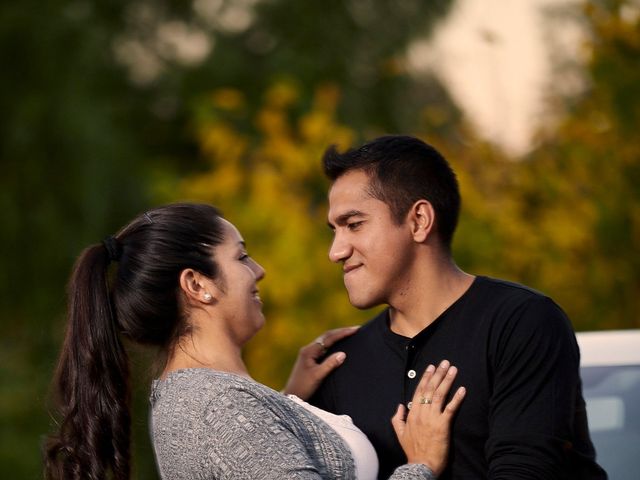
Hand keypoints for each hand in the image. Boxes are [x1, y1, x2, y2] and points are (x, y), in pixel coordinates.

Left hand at [282, 326, 358, 399]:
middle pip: (327, 336)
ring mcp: (308, 354)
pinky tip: (340, 345)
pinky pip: (324, 347)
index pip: (328, 338)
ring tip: (350, 334)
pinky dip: (333, 344)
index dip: (342, 333)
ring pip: (325, 341)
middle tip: (355, 329)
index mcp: (309, 351)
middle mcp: (308, 349)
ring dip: (337, 336)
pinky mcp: (310, 359)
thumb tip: (343, 354)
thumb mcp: (317, 376)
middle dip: (341, 332)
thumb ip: (330, 364)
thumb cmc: (303, 387)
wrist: (291, 396)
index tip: (355, 330)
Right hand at [391, 360, 465, 476]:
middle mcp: (422, 413)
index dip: (425, 378)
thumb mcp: (400, 433)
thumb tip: (400, 405)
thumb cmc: (412, 450)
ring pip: (439, 395)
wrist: (421, 465)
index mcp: (412, 414)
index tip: (431, 367)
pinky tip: (462, 389)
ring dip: (447, 381)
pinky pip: (450, 409)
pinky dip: (456, 398)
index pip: (419, 391)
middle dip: (437, 374)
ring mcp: (432, 418)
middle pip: (430, 389)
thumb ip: (397, 418)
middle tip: (444, 362)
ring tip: (453, 369)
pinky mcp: (443, 426)